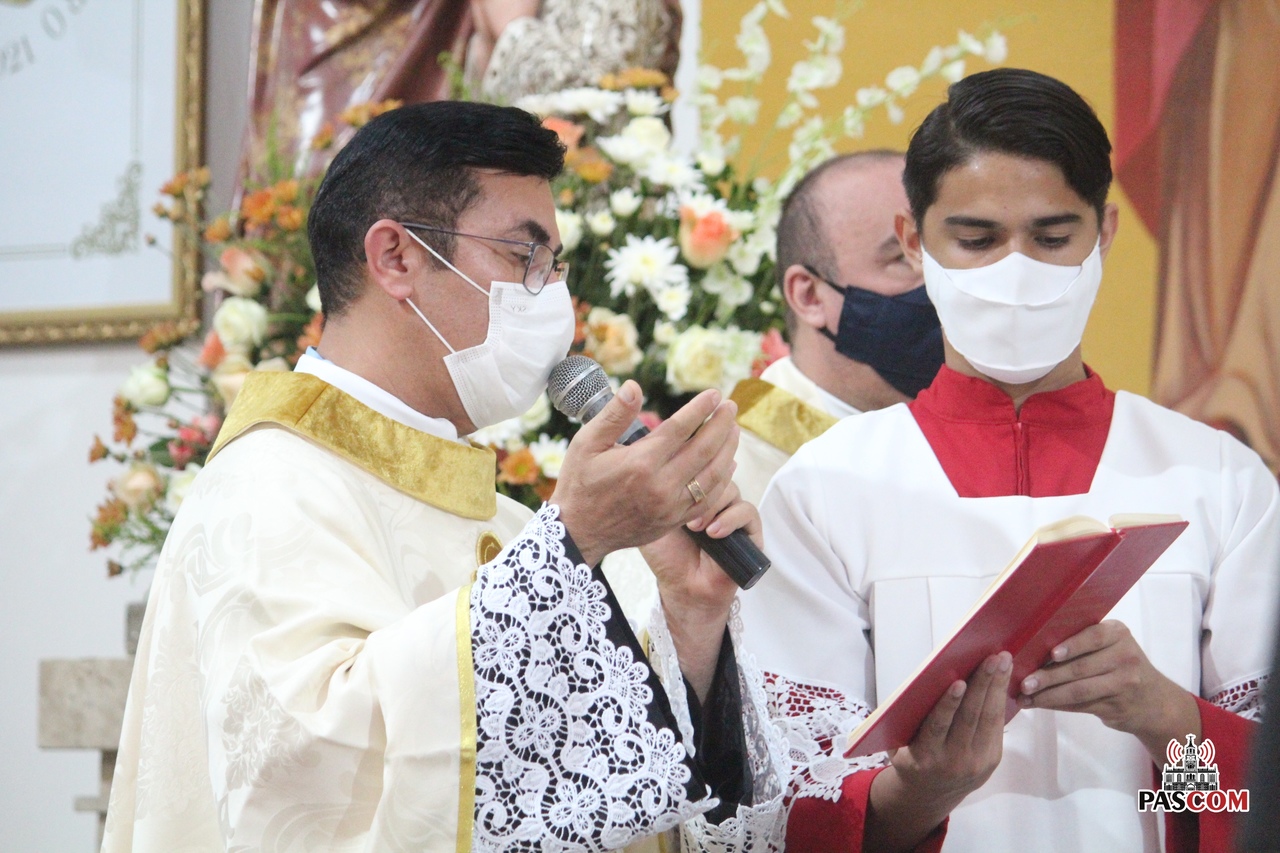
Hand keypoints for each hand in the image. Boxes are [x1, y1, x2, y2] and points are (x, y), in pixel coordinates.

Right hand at [552, 380, 740, 567]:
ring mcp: (670, 506)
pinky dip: (723, 479)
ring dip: (728, 449)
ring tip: (734, 429)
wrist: (577, 533)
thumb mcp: (586, 443)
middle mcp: (660, 485)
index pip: (681, 429)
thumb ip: (614, 415)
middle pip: (704, 450)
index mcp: (640, 463)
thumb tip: (634, 386)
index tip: (714, 393)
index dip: (700, 409)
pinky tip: (728, 463)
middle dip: (722, 424)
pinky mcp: (674, 521)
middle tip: (731, 406)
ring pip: (713, 475)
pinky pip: (708, 499)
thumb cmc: (579, 483)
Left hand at [641, 481, 758, 701]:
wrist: (683, 587)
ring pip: (731, 489)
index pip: (700, 462)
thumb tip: (659, 461)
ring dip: (712, 505)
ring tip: (694, 527)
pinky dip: (730, 520)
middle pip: (716, 470)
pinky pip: (748, 512)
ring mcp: (734, 511)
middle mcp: (716, 497)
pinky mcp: (751, 530)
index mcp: (695, 489)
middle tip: (681, 506)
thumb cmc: (666, 555)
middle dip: (699, 486)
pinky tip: (713, 533)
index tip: (676, 472)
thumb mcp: (652, 517)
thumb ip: (655, 491)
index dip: (692, 463)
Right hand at [866, 653, 1011, 852]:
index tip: (959, 681)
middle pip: (970, 717)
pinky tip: (1002, 679)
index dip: (949, 703)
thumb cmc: (910, 755)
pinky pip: (996, 726)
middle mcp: (952, 761)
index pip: (938, 726)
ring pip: (988, 719)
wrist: (930, 793)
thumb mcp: (899, 742)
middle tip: (992, 658)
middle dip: (983, 684)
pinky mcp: (992, 760)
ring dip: (997, 687)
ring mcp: (976, 762)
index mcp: (923, 757)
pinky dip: (1000, 699)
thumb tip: (926, 679)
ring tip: (1003, 661)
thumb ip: (910, 718)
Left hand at [1017, 620, 1199, 759]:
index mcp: (1119, 634)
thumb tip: (1034, 646)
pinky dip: (1057, 705)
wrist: (1155, 702)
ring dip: (1048, 695)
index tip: (1051, 654)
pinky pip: (1080, 705)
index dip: (1072, 645)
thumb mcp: (1112, 645)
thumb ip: (1084, 642)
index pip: (1094, 636)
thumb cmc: (1120, 665)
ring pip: (1078, 690)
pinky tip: (1039, 704)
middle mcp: (1125, 657)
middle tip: (1024, 682)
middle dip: (1048, 676)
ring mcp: (1123, 684)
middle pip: (1081, 667)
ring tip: (1025, 696)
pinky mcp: (1116, 707)